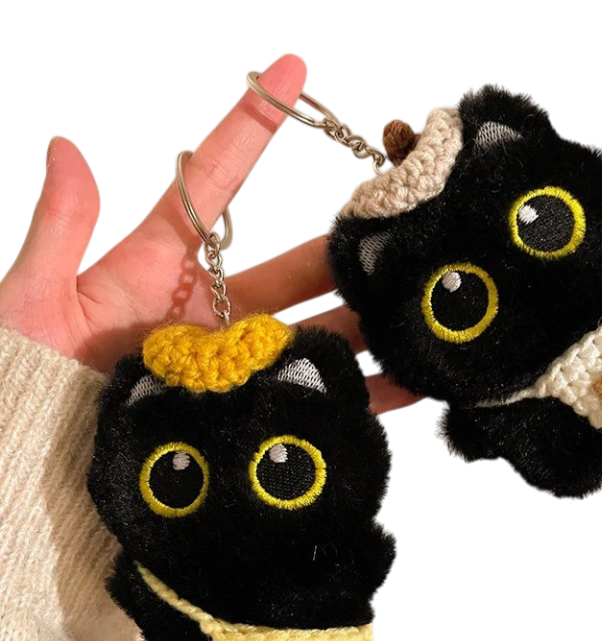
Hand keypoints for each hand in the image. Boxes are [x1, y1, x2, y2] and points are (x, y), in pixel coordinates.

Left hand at [0, 53, 418, 414]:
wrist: (34, 461)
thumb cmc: (22, 373)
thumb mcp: (31, 296)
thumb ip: (58, 230)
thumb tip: (64, 145)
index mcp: (157, 264)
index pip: (210, 182)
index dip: (249, 125)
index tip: (292, 67)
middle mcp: (210, 310)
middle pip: (289, 267)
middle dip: (337, 245)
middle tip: (390, 222)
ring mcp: (233, 362)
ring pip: (314, 331)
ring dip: (364, 320)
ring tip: (412, 306)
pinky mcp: (246, 409)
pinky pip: (312, 396)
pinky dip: (363, 392)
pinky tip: (409, 382)